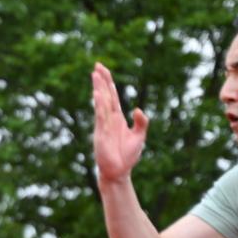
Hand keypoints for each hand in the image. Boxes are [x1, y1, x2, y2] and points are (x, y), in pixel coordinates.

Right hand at [91, 62, 149, 183]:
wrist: (119, 172)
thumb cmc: (127, 156)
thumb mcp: (139, 136)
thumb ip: (141, 121)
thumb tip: (137, 109)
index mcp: (117, 118)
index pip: (112, 96)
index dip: (108, 82)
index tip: (103, 69)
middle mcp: (108, 119)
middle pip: (105, 95)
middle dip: (101, 81)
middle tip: (97, 65)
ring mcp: (103, 125)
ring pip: (101, 103)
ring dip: (99, 89)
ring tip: (95, 75)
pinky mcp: (101, 134)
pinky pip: (101, 117)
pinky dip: (100, 105)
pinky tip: (98, 95)